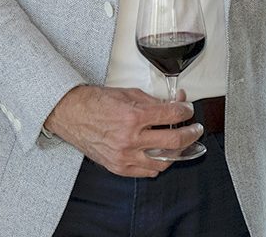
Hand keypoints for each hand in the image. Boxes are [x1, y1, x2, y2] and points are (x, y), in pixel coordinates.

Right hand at [43, 85, 200, 177]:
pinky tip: (162, 156)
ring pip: (164, 161)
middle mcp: (130, 138)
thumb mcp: (127, 93)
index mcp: (133, 116)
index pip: (172, 116)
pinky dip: (158, 164)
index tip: (187, 109)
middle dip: (191, 133)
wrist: (70, 114)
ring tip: (180, 143)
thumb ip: (153, 102)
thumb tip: (173, 104)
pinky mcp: (117, 167)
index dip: (185, 111)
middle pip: (174, 141)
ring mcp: (124, 156)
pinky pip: (147, 172)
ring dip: (177, 152)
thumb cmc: (94, 102)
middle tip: (195, 129)